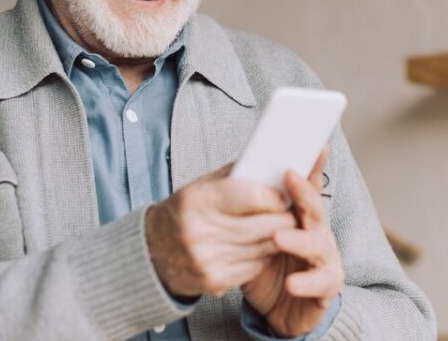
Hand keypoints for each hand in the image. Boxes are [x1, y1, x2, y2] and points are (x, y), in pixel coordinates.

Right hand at [146, 163, 296, 297]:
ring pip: (264, 247)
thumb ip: (237, 176)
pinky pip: (255, 266)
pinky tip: (261, 246)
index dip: (275, 197)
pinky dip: (264, 256)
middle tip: (292, 212)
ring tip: (280, 228)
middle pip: (264, 225)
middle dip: (285, 218)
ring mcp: (207, 259)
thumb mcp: (203, 185)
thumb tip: (274, 167)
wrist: (155, 250)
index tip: (283, 196)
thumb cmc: (185, 212)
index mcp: (199, 200)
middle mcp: (200, 231)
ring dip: (279, 238)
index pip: (253, 197)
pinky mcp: (214, 280)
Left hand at [241, 147, 344, 336]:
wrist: (282, 307)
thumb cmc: (269, 264)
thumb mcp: (255, 235)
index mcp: (300, 216)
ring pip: (318, 244)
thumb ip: (252, 209)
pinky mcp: (326, 286)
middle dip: (303, 193)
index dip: (313, 164)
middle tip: (290, 178)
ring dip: (299, 239)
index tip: (315, 144)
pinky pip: (320, 282)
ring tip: (277, 238)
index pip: (307, 186)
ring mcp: (325, 258)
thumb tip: (239, 173)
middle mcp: (317, 232)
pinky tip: (292, 282)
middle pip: (315, 208)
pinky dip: (306, 282)